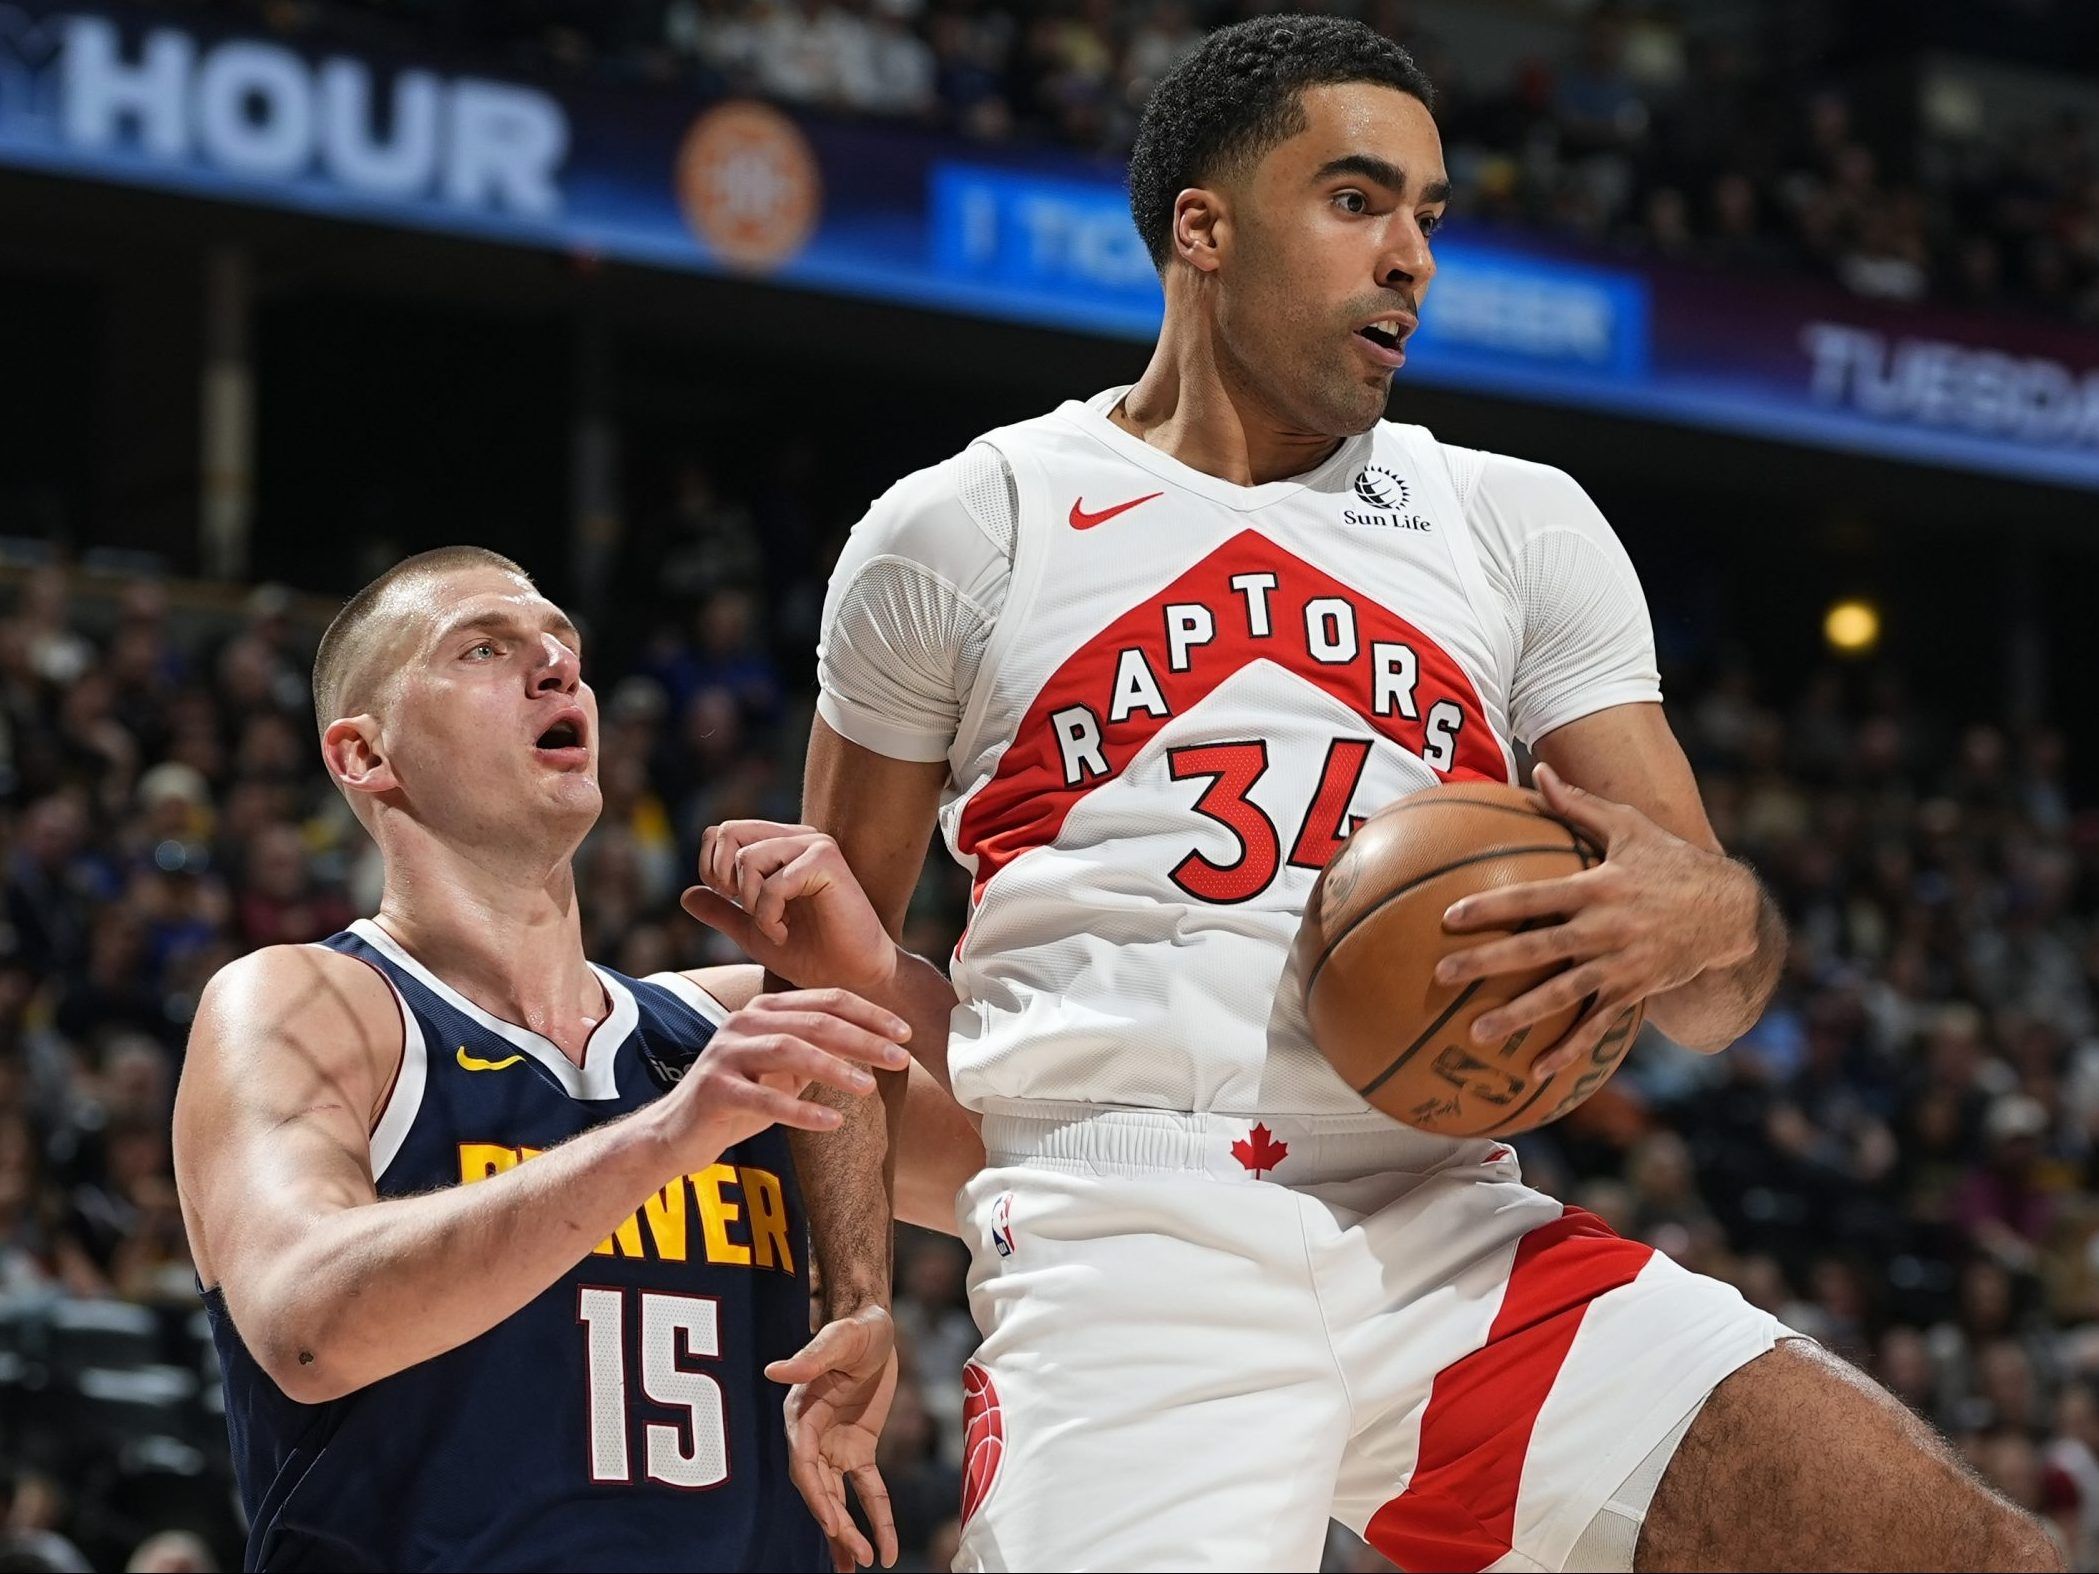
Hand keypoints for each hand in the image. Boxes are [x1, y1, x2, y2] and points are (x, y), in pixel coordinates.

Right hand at [659, 990, 910, 1164]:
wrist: (676, 1133)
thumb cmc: (740, 1099)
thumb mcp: (784, 1072)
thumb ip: (818, 1053)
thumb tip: (875, 1048)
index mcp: (765, 1011)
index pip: (826, 1002)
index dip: (869, 1015)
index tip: (905, 1033)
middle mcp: (744, 1023)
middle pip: (814, 1022)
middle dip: (863, 1039)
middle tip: (901, 1058)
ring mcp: (726, 1053)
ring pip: (789, 1050)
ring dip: (834, 1068)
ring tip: (869, 1087)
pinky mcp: (714, 1089)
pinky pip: (763, 1098)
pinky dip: (801, 1110)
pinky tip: (833, 1122)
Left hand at [685, 822, 897, 996]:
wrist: (848, 979)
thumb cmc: (810, 955)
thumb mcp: (753, 932)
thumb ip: (722, 912)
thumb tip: (685, 895)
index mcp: (780, 846)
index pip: (721, 832)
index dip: (712, 869)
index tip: (734, 904)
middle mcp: (797, 838)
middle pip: (728, 832)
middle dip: (724, 879)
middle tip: (748, 912)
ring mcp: (814, 845)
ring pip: (747, 858)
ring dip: (751, 904)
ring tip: (773, 928)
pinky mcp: (827, 861)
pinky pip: (773, 882)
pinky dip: (768, 916)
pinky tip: (783, 934)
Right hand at [766, 1305, 899, 1571]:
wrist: (874, 1326)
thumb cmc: (854, 1329)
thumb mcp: (839, 1340)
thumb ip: (811, 1358)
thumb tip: (774, 1370)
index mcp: (801, 1416)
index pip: (804, 1464)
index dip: (816, 1495)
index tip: (832, 1523)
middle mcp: (812, 1438)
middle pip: (819, 1490)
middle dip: (835, 1525)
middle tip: (856, 1556)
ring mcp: (835, 1448)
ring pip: (838, 1499)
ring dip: (846, 1534)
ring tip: (858, 1566)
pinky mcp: (858, 1451)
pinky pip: (867, 1491)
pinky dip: (876, 1519)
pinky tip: (885, 1550)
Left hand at [1433, 763, 1759, 1078]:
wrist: (1729, 911)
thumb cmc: (1669, 862)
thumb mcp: (1630, 826)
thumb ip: (1579, 805)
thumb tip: (1539, 770)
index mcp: (1597, 887)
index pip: (1534, 896)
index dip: (1493, 905)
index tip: (1450, 915)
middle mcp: (1606, 928)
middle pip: (1538, 948)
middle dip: (1489, 962)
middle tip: (1444, 974)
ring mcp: (1621, 964)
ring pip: (1562, 994)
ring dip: (1519, 1015)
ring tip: (1476, 1032)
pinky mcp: (1635, 991)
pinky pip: (1598, 1024)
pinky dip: (1570, 1048)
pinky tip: (1536, 1070)